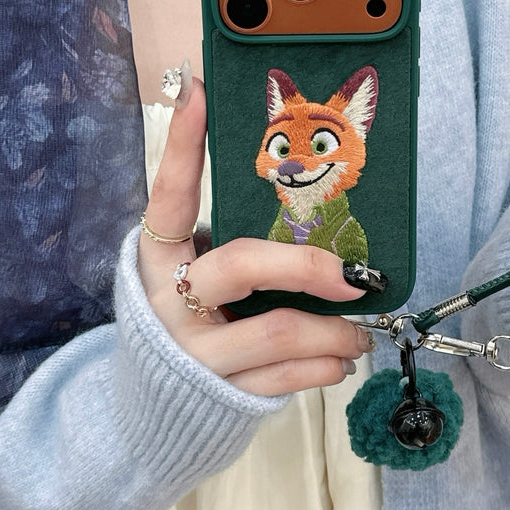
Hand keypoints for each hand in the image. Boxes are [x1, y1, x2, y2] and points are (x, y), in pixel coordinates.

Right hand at [138, 76, 372, 394]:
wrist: (149, 419)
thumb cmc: (186, 326)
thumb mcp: (194, 277)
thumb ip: (232, 245)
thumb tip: (310, 206)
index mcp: (157, 258)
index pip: (170, 193)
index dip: (183, 144)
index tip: (198, 90)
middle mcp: (170, 300)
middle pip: (244, 265)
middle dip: (309, 265)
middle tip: (356, 276)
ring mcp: (194, 352)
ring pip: (278, 332)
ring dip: (334, 331)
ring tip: (360, 331)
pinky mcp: (221, 395)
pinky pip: (286, 377)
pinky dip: (325, 366)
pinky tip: (340, 359)